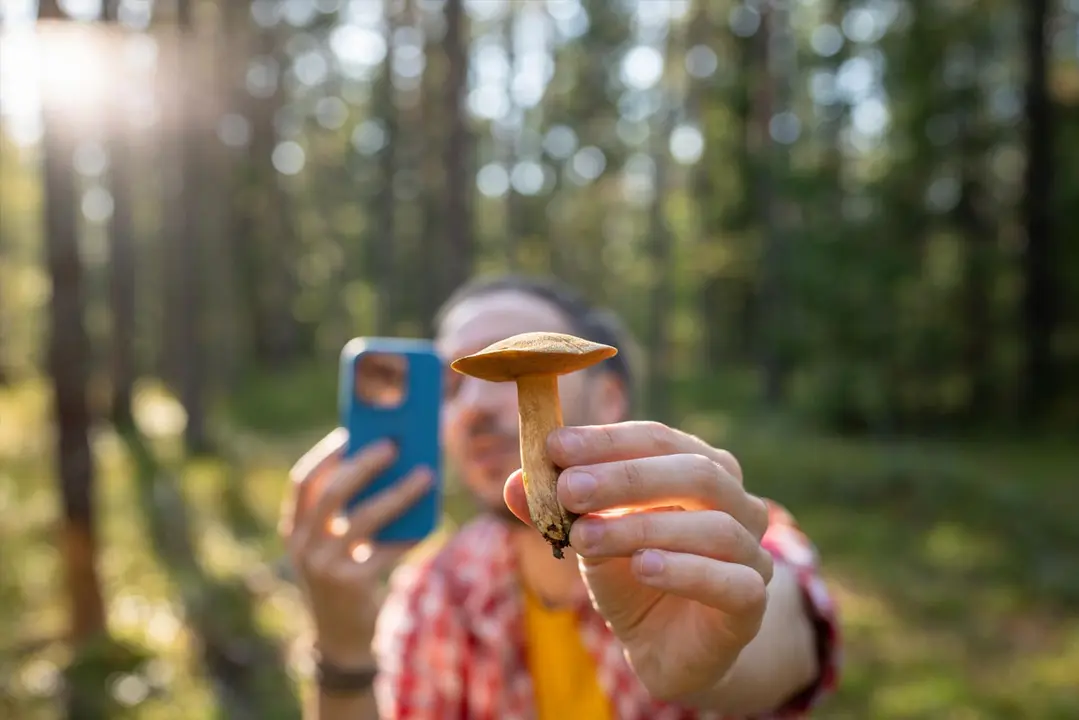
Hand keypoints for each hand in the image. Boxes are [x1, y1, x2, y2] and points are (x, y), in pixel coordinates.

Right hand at [281, 429, 432, 664]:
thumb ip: (351, 512)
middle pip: (333, 493)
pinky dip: (409, 534)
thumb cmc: (345, 576)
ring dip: (398, 493)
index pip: (304, 481)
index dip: (328, 454)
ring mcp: (323, 568)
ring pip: (364, 519)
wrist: (341, 637)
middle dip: (365, 464)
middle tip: (394, 445)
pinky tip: (429, 522)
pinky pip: (386, 551)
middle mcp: (302, 546)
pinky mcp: (350, 586)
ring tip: (426, 475)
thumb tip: (394, 466)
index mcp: (294, 529)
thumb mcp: (335, 544)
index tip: (353, 431)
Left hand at [503, 421, 772, 701]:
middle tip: (569, 489)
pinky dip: (684, 570)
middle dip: (625, 477)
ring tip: (585, 537)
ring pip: (711, 526)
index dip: (606, 440)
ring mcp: (752, 551)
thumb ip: (555, 510)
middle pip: (693, 472)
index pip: (658, 438)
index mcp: (700, 468)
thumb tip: (512, 484)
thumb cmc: (631, 575)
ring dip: (641, 526)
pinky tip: (642, 567)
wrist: (664, 645)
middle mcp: (737, 502)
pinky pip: (730, 581)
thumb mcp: (588, 536)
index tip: (554, 447)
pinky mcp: (752, 601)